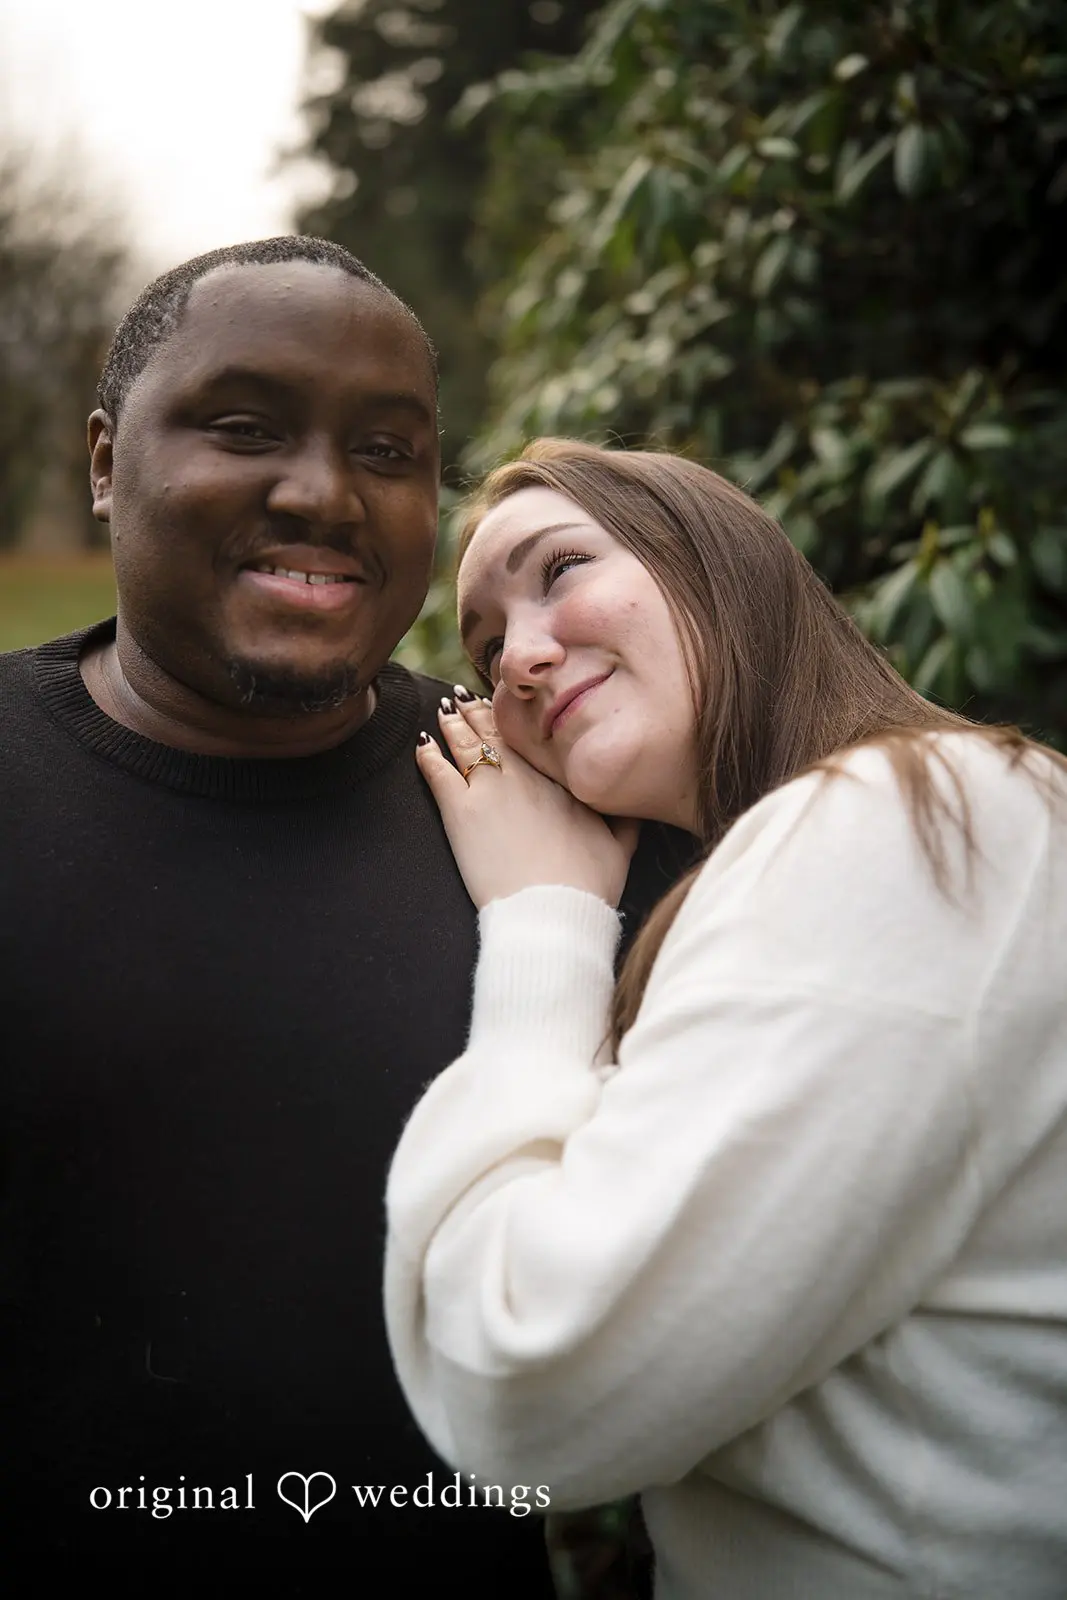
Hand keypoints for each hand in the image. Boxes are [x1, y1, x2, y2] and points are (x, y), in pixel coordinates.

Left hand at [416, 691, 639, 910]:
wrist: (551, 910)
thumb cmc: (587, 883)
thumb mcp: (621, 847)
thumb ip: (626, 818)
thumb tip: (633, 801)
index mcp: (559, 778)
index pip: (534, 736)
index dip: (520, 720)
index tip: (512, 708)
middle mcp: (523, 774)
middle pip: (496, 731)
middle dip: (481, 711)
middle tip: (466, 697)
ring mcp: (489, 788)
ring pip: (465, 742)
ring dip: (453, 723)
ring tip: (443, 708)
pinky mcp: (459, 811)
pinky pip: (437, 771)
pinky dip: (427, 756)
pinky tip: (422, 744)